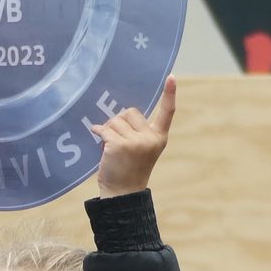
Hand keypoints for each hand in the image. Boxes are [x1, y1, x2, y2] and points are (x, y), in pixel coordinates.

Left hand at [95, 76, 175, 197]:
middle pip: (130, 112)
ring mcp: (135, 142)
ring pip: (115, 120)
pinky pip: (104, 129)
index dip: (170, 94)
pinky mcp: (119, 144)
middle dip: (120, 122)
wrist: (123, 193)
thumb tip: (118, 115)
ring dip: (108, 130)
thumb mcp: (142, 149)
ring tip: (111, 146)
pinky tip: (100, 142)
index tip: (172, 77)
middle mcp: (150, 138)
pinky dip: (99, 133)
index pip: (167, 112)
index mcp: (159, 138)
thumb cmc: (129, 170)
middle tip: (118, 140)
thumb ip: (137, 132)